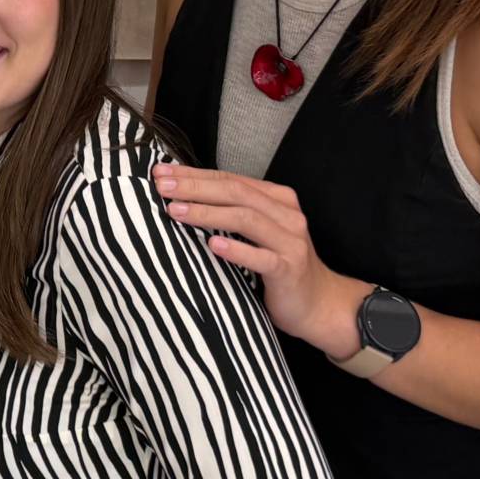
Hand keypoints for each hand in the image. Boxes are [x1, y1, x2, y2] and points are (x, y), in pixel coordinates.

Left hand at [150, 164, 366, 358]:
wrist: (318, 304)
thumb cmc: (279, 266)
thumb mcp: (258, 234)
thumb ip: (233, 213)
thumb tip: (182, 198)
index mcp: (277, 199)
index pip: (230, 180)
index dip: (195, 174)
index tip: (161, 173)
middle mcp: (287, 215)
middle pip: (235, 193)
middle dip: (195, 187)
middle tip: (162, 186)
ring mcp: (291, 242)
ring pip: (246, 219)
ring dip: (208, 213)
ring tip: (176, 211)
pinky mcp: (290, 270)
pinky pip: (262, 258)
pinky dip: (237, 250)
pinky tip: (212, 246)